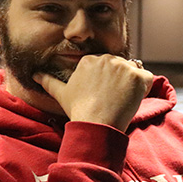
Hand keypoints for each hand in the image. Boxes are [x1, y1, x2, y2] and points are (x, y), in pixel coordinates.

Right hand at [34, 55, 153, 130]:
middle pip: (121, 66)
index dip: (108, 81)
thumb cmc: (79, 110)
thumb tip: (34, 74)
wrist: (96, 123)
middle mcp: (107, 58)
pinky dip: (144, 88)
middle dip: (121, 80)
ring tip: (122, 99)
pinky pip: (148, 78)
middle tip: (114, 99)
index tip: (104, 94)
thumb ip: (48, 81)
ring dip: (132, 84)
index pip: (107, 65)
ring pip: (135, 71)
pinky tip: (133, 99)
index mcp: (90, 60)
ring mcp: (124, 67)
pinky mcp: (138, 76)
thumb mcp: (61, 93)